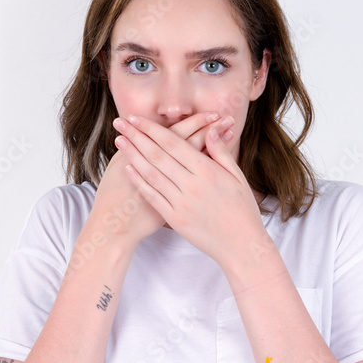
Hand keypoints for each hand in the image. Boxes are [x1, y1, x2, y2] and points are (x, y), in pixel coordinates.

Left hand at [111, 112, 264, 266]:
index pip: (173, 143)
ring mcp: (181, 203)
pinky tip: (128, 169)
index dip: (152, 129)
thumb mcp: (237, 176)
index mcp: (208, 171)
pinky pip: (153, 197)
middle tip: (119, 123)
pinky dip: (139, 182)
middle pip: (157, 155)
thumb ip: (220, 152)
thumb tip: (210, 130)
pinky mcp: (175, 219)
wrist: (241, 245)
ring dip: (132, 155)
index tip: (136, 118)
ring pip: (151, 174)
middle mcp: (192, 185)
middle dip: (136, 136)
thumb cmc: (242, 210)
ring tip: (119, 141)